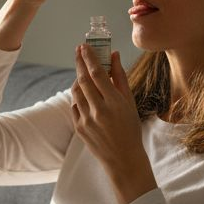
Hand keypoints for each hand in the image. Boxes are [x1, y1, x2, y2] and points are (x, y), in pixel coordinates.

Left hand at [71, 47, 157, 203]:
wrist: (123, 158)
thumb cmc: (130, 127)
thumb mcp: (129, 102)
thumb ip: (120, 77)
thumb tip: (113, 55)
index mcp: (114, 103)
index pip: (97, 74)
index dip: (89, 57)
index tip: (85, 46)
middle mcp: (98, 110)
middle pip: (83, 80)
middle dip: (79, 62)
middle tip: (78, 50)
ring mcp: (86, 120)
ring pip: (76, 92)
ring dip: (78, 78)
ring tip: (82, 71)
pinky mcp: (79, 128)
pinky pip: (74, 106)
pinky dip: (77, 96)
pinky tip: (83, 92)